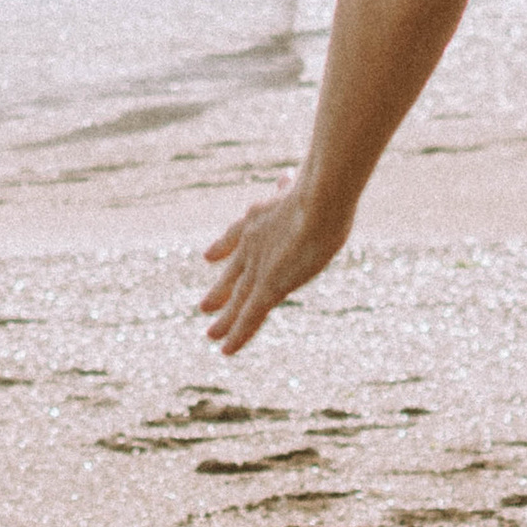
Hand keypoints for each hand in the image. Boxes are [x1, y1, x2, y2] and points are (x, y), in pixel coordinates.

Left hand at [200, 180, 350, 355]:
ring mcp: (259, 266)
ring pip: (238, 300)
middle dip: (221, 291)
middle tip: (205, 306)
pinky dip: (237, 334)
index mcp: (258, 219)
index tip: (210, 257)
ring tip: (212, 336)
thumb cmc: (320, 189)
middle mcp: (252, 244)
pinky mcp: (268, 287)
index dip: (222, 249)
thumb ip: (290, 188)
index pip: (236, 236)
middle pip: (233, 273)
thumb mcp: (302, 187)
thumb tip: (289, 175)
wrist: (319, 198)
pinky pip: (250, 317)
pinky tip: (225, 350)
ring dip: (226, 320)